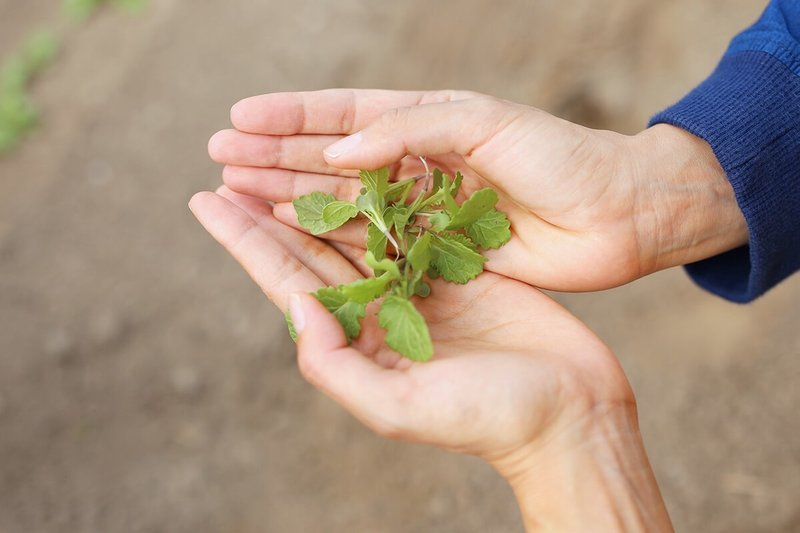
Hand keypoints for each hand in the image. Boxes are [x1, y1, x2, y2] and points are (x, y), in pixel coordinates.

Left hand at [189, 186, 671, 530]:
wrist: (570, 414)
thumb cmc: (488, 419)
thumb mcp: (399, 409)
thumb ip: (336, 364)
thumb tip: (292, 304)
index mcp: (359, 342)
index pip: (288, 283)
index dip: (246, 242)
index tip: (206, 200)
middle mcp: (382, 311)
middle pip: (312, 249)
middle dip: (269, 209)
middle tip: (230, 163)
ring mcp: (421, 287)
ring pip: (357, 229)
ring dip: (319, 193)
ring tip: (280, 158)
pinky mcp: (461, 268)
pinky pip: (412, 221)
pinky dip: (383, 193)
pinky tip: (360, 164)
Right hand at [209, 89, 747, 290]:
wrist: (618, 214)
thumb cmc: (561, 159)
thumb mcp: (487, 125)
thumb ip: (412, 130)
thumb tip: (339, 149)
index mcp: (425, 120)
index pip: (342, 113)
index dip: (289, 117)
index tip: (237, 120)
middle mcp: (415, 162)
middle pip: (329, 156)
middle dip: (274, 156)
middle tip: (218, 159)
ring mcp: (422, 207)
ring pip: (342, 200)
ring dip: (291, 194)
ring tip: (239, 193)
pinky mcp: (436, 249)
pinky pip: (373, 241)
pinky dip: (333, 237)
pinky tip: (295, 233)